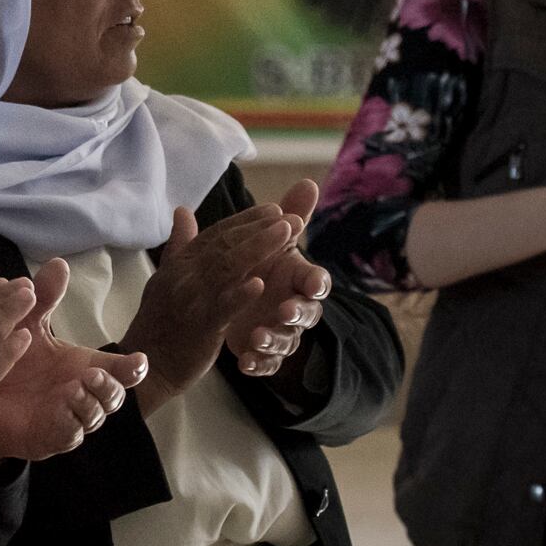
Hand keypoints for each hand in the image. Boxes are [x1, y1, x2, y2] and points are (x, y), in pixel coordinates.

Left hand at [0, 257, 149, 459]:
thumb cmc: (7, 357)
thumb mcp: (25, 323)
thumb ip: (43, 297)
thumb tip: (59, 263)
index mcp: (84, 367)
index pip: (119, 369)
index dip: (133, 367)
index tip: (139, 360)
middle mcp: (82, 393)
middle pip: (115, 395)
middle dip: (113, 385)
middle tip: (95, 373)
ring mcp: (69, 417)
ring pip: (95, 416)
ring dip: (91, 402)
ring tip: (77, 386)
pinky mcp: (50, 437)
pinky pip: (70, 433)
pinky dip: (70, 420)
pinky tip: (62, 404)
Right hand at [119, 199, 300, 406]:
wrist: (147, 362)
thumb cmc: (160, 321)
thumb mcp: (166, 276)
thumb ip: (180, 244)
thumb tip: (182, 211)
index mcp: (180, 263)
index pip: (216, 233)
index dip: (246, 219)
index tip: (274, 209)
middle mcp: (185, 275)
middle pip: (226, 244)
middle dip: (261, 228)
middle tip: (291, 216)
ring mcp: (192, 299)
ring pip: (229, 267)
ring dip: (260, 248)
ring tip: (288, 235)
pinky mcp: (201, 326)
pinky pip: (223, 307)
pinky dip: (241, 294)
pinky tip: (260, 284)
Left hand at [219, 179, 330, 378]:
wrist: (228, 298)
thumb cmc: (261, 263)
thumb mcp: (269, 240)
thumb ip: (290, 215)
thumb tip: (308, 181)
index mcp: (296, 279)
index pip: (317, 281)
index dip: (317, 283)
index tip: (312, 284)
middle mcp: (293, 306)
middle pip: (306, 314)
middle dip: (298, 313)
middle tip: (284, 310)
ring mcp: (280, 331)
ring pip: (286, 340)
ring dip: (275, 339)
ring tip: (257, 336)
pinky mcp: (263, 353)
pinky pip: (267, 363)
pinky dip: (259, 363)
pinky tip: (244, 362)